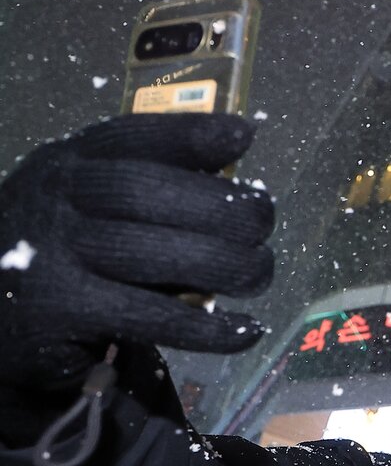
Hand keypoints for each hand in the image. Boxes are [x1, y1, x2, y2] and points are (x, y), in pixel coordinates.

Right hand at [0, 113, 274, 390]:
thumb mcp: (91, 204)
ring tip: (258, 275)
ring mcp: (51, 254)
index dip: (188, 135)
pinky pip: (151, 316)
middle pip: (146, 191)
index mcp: (65, 163)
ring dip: (225, 265)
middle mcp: (53, 199)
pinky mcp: (61, 310)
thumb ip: (148, 178)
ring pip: (154, 253)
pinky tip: (245, 329)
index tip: (244, 137)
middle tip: (263, 228)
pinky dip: (208, 328)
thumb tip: (236, 142)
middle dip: (221, 208)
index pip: (128, 138)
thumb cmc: (65, 256)